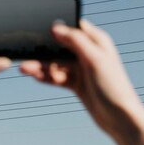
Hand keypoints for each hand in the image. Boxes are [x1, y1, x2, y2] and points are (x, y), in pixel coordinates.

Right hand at [20, 20, 143, 144]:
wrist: (119, 118)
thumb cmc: (112, 87)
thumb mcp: (94, 59)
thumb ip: (75, 41)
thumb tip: (56, 27)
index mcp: (96, 41)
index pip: (73, 27)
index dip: (56, 26)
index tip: (36, 28)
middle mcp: (88, 53)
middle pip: (60, 47)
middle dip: (43, 51)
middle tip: (24, 54)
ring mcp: (82, 69)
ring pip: (56, 64)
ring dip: (41, 66)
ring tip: (24, 69)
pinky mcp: (77, 84)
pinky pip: (58, 77)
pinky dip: (47, 77)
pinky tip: (35, 77)